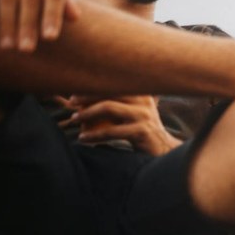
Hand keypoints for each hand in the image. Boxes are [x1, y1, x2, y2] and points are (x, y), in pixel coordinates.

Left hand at [66, 94, 181, 154]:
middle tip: (71, 104)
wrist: (163, 150)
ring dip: (87, 114)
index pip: (112, 83)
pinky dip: (94, 135)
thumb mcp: (133, 111)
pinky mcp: (141, 131)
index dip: (92, 86)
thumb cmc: (142, 130)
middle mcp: (144, 100)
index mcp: (141, 92)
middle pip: (109, 91)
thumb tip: (87, 95)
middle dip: (86, 97)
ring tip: (74, 120)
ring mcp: (143, 115)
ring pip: (109, 108)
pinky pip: (111, 131)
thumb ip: (118, 102)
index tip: (74, 95)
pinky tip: (83, 139)